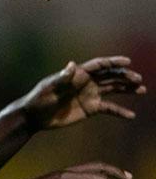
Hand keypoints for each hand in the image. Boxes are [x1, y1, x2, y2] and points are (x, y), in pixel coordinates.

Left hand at [20, 56, 145, 130]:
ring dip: (127, 89)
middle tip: (138, 79)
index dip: (113, 62)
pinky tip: (131, 115)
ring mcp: (89, 95)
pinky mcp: (90, 108)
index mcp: (77, 74)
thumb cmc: (39, 99)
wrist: (35, 116)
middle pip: (110, 76)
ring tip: (142, 89)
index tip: (128, 62)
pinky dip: (120, 111)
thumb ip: (62, 77)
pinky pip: (109, 108)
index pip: (99, 65)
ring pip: (113, 89)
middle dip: (124, 76)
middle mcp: (86, 82)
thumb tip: (72, 64)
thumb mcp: (49, 87)